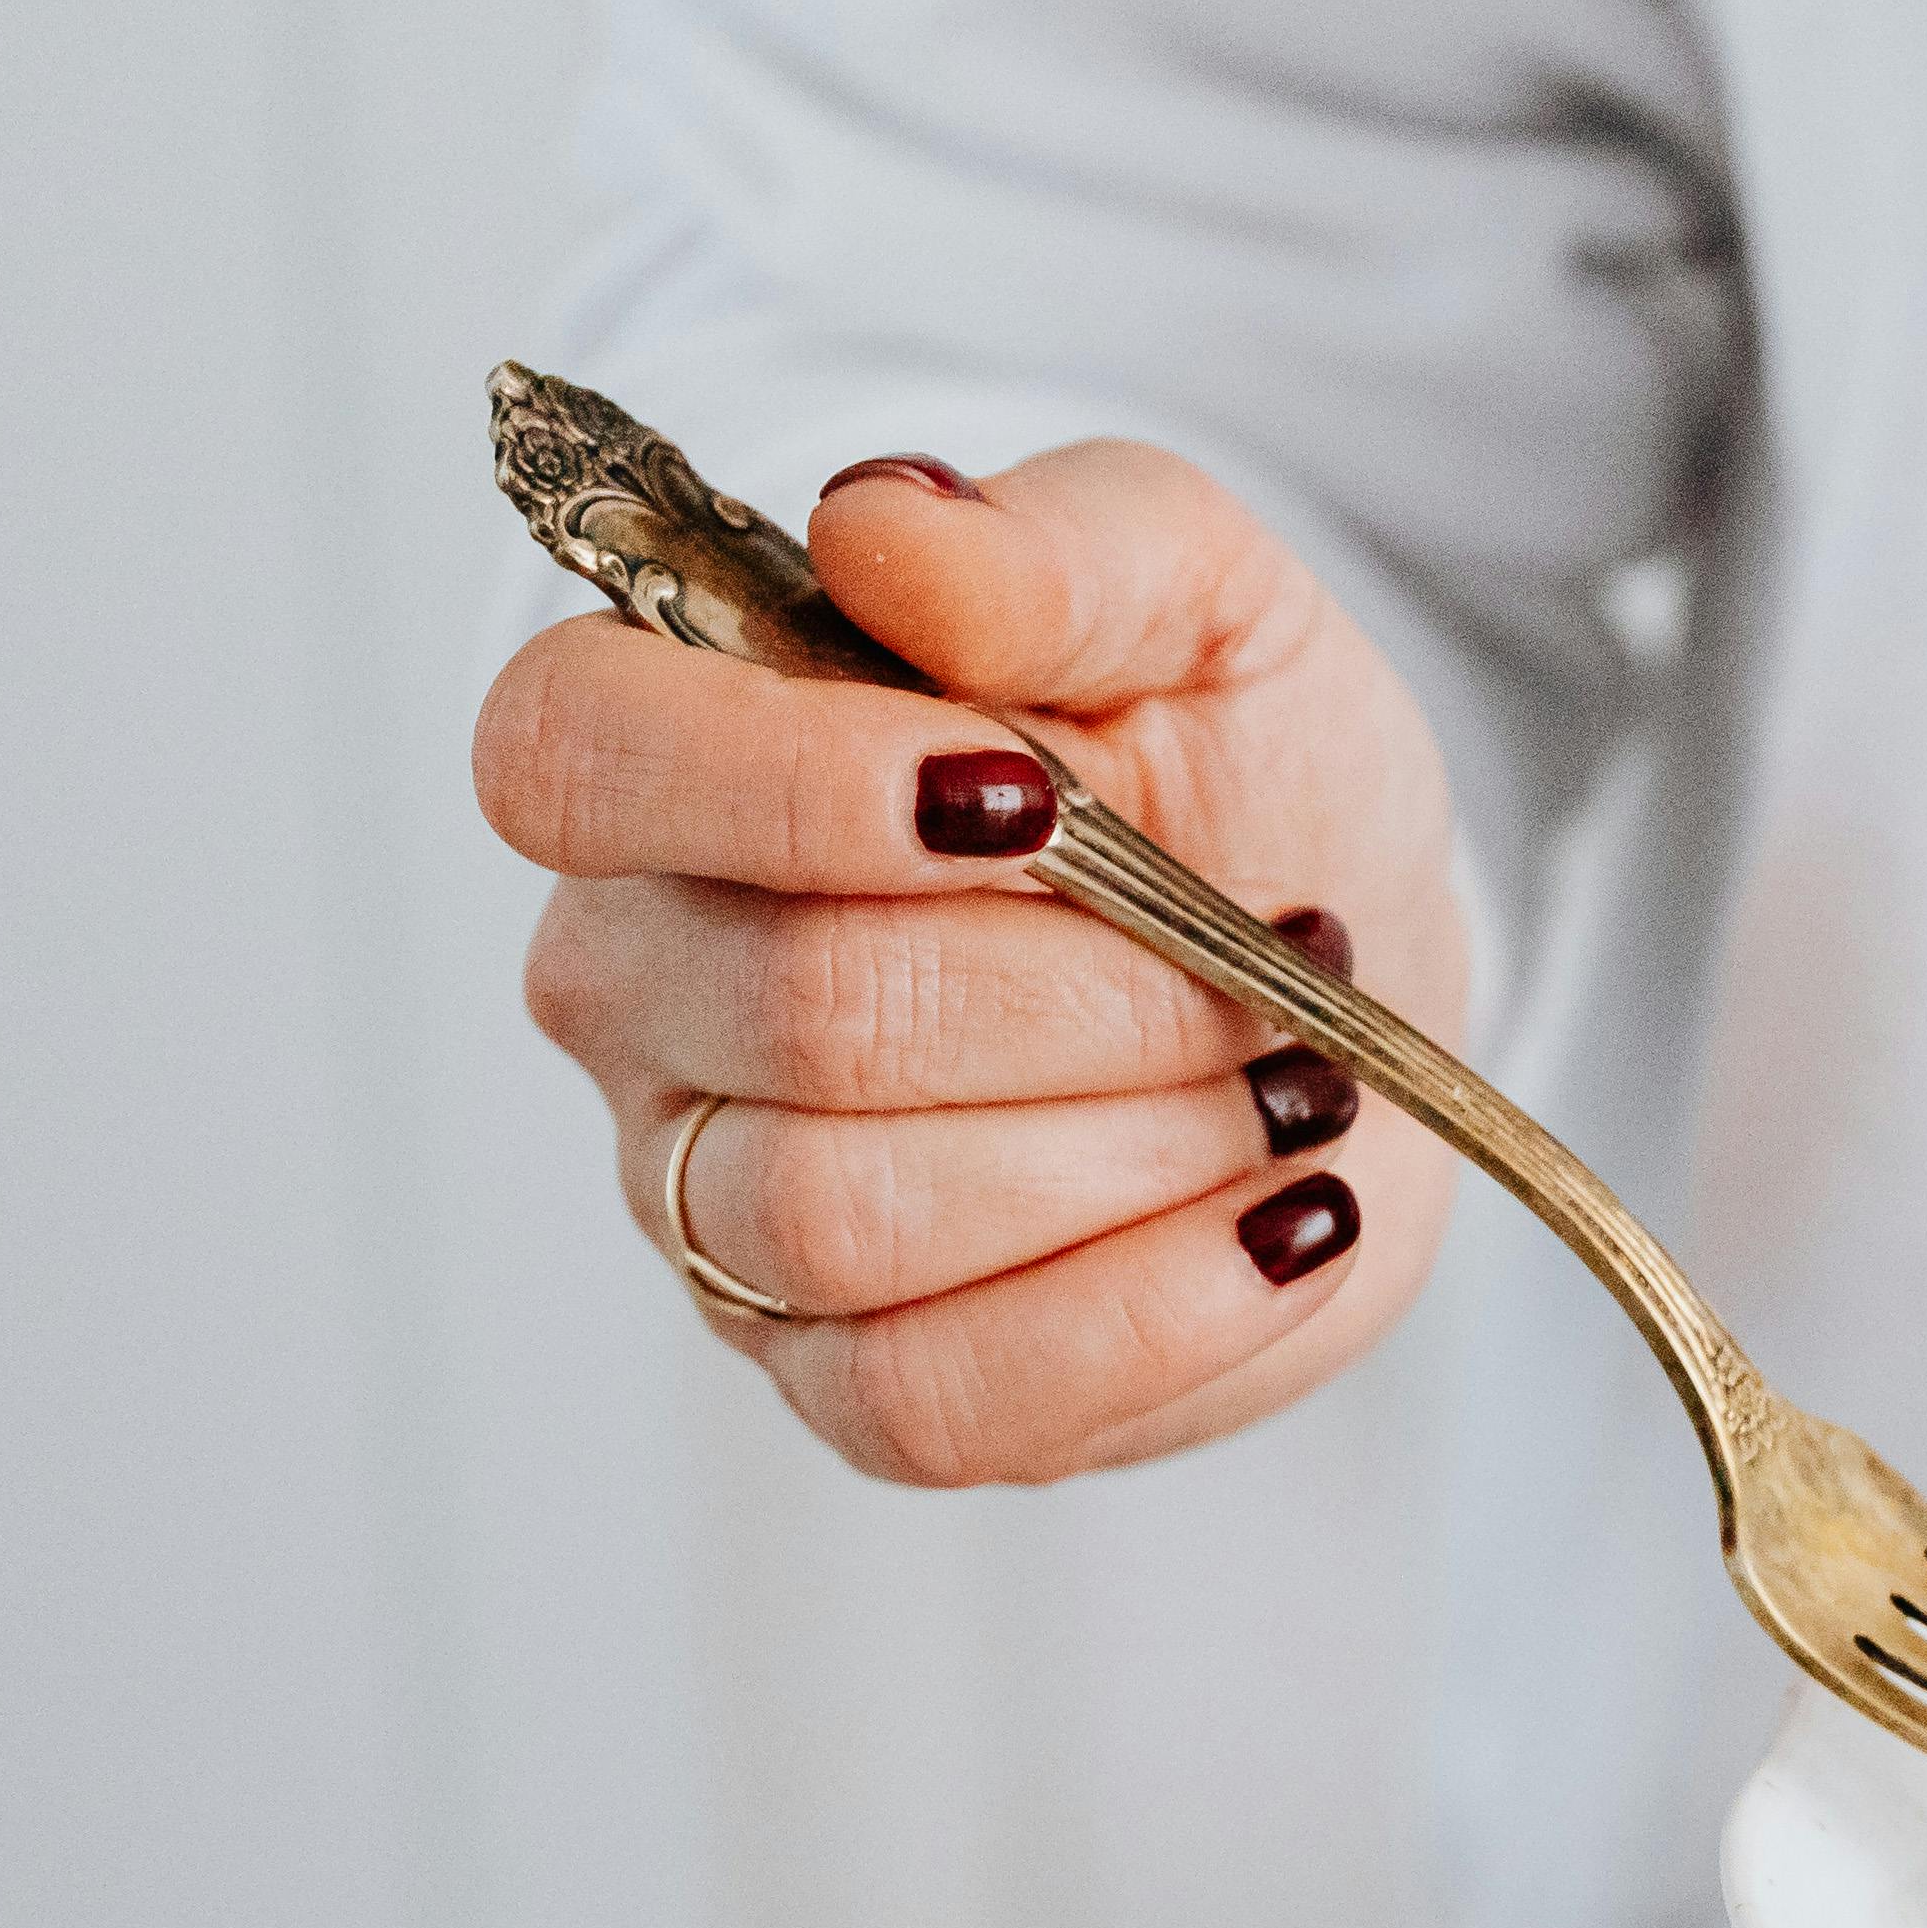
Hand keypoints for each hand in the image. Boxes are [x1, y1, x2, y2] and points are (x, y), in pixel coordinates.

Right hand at [477, 444, 1472, 1483]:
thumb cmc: (1235, 771)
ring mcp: (716, 1206)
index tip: (1032, 792)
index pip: (572, 759)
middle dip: (1090, 994)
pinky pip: (930, 1399)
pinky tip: (1287, 1227)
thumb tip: (891, 527)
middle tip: (1277, 955)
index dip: (790, 789)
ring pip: (852, 1221)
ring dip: (1134, 1153)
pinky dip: (1150, 1317)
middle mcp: (639, 989)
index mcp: (660, 760)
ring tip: (1294, 1086)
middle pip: (794, 1018)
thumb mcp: (1208, 605)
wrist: (1354, 981)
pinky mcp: (845, 1378)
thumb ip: (1065, 545)